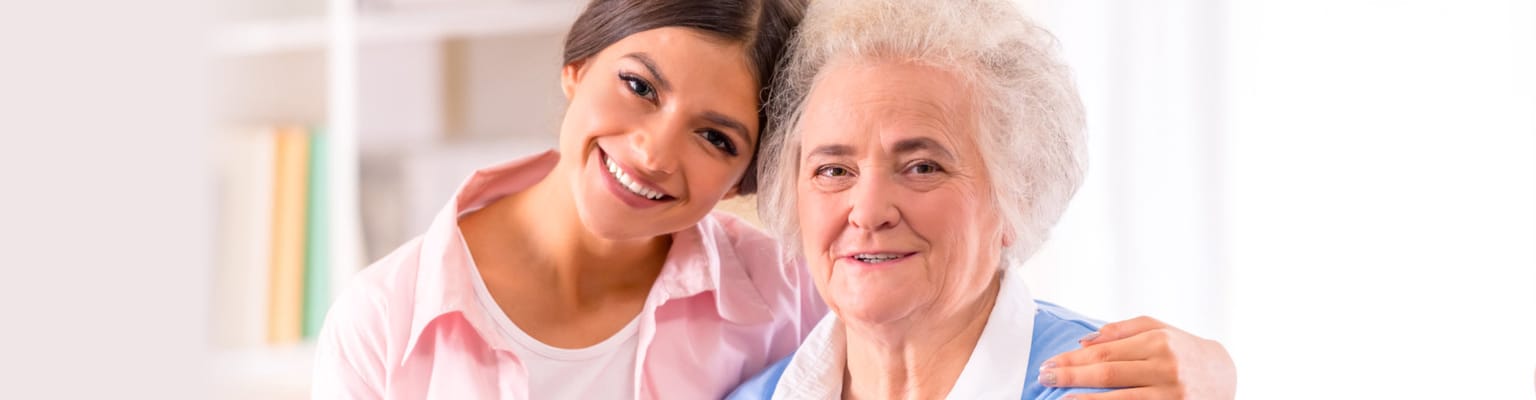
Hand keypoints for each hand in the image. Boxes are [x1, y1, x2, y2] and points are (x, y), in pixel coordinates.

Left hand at [1039, 316, 1235, 398]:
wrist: (1224, 375)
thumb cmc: (1183, 349)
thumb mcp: (1159, 330)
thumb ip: (1121, 331)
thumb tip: (1083, 341)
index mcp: (1158, 342)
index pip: (1105, 351)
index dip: (1073, 359)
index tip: (1049, 363)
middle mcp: (1165, 367)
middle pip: (1108, 373)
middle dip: (1071, 376)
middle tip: (1044, 378)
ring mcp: (1170, 394)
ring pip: (1119, 399)